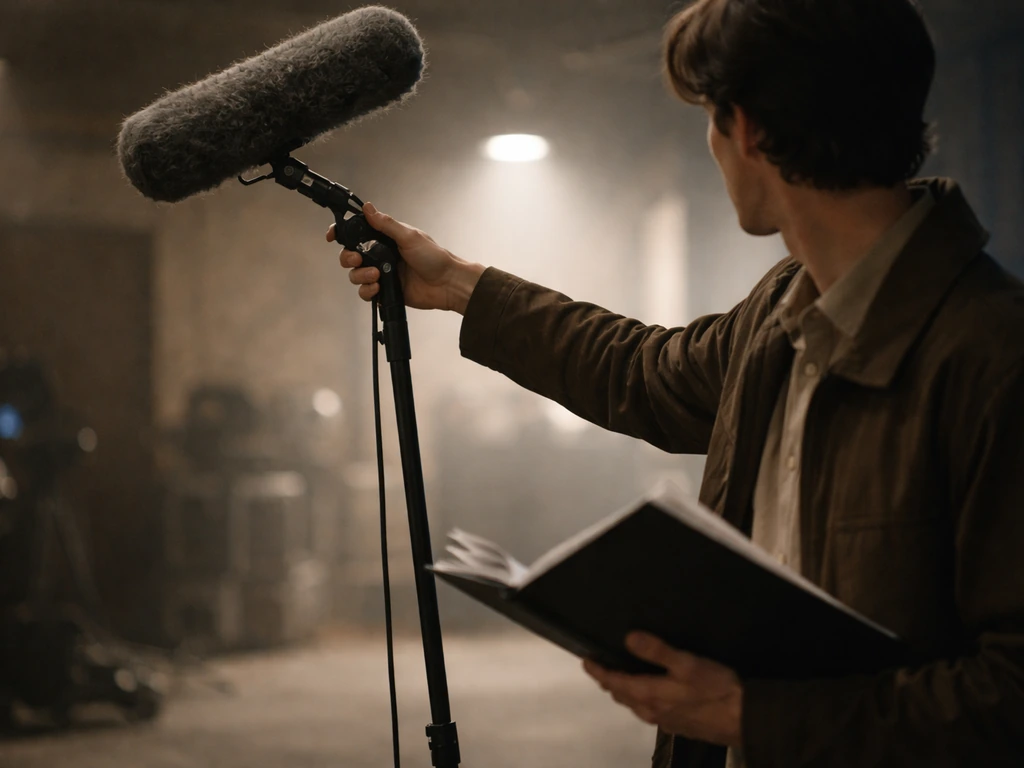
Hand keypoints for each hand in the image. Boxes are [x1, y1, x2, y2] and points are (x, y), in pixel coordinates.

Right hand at [327, 202, 485, 313]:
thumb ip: (386, 224)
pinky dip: (367, 290)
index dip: (343, 234)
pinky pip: (366, 292)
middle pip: (350, 256)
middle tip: (358, 259)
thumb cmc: (434, 258)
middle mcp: (381, 256)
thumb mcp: (409, 236)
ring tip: (375, 275)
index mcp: (385, 239)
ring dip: (360, 275)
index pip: (358, 234)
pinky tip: (378, 287)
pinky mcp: (385, 291)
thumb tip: (367, 207)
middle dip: (348, 258)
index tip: (333, 236)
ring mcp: (382, 274)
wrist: (447, 284)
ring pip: (355, 275)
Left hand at [583, 632, 743, 748]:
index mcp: (649, 694)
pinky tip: (649, 694)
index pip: (614, 682)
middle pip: (621, 696)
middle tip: (600, 667)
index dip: (598, 671)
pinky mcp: (678, 726)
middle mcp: (652, 711)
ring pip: (635, 706)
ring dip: (624, 692)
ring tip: (619, 679)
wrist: (744, 719)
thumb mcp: (686, 662)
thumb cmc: (715, 688)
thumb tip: (628, 638)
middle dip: (608, 681)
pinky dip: (640, 700)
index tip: (586, 660)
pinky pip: (650, 711)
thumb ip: (656, 650)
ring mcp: (665, 721)